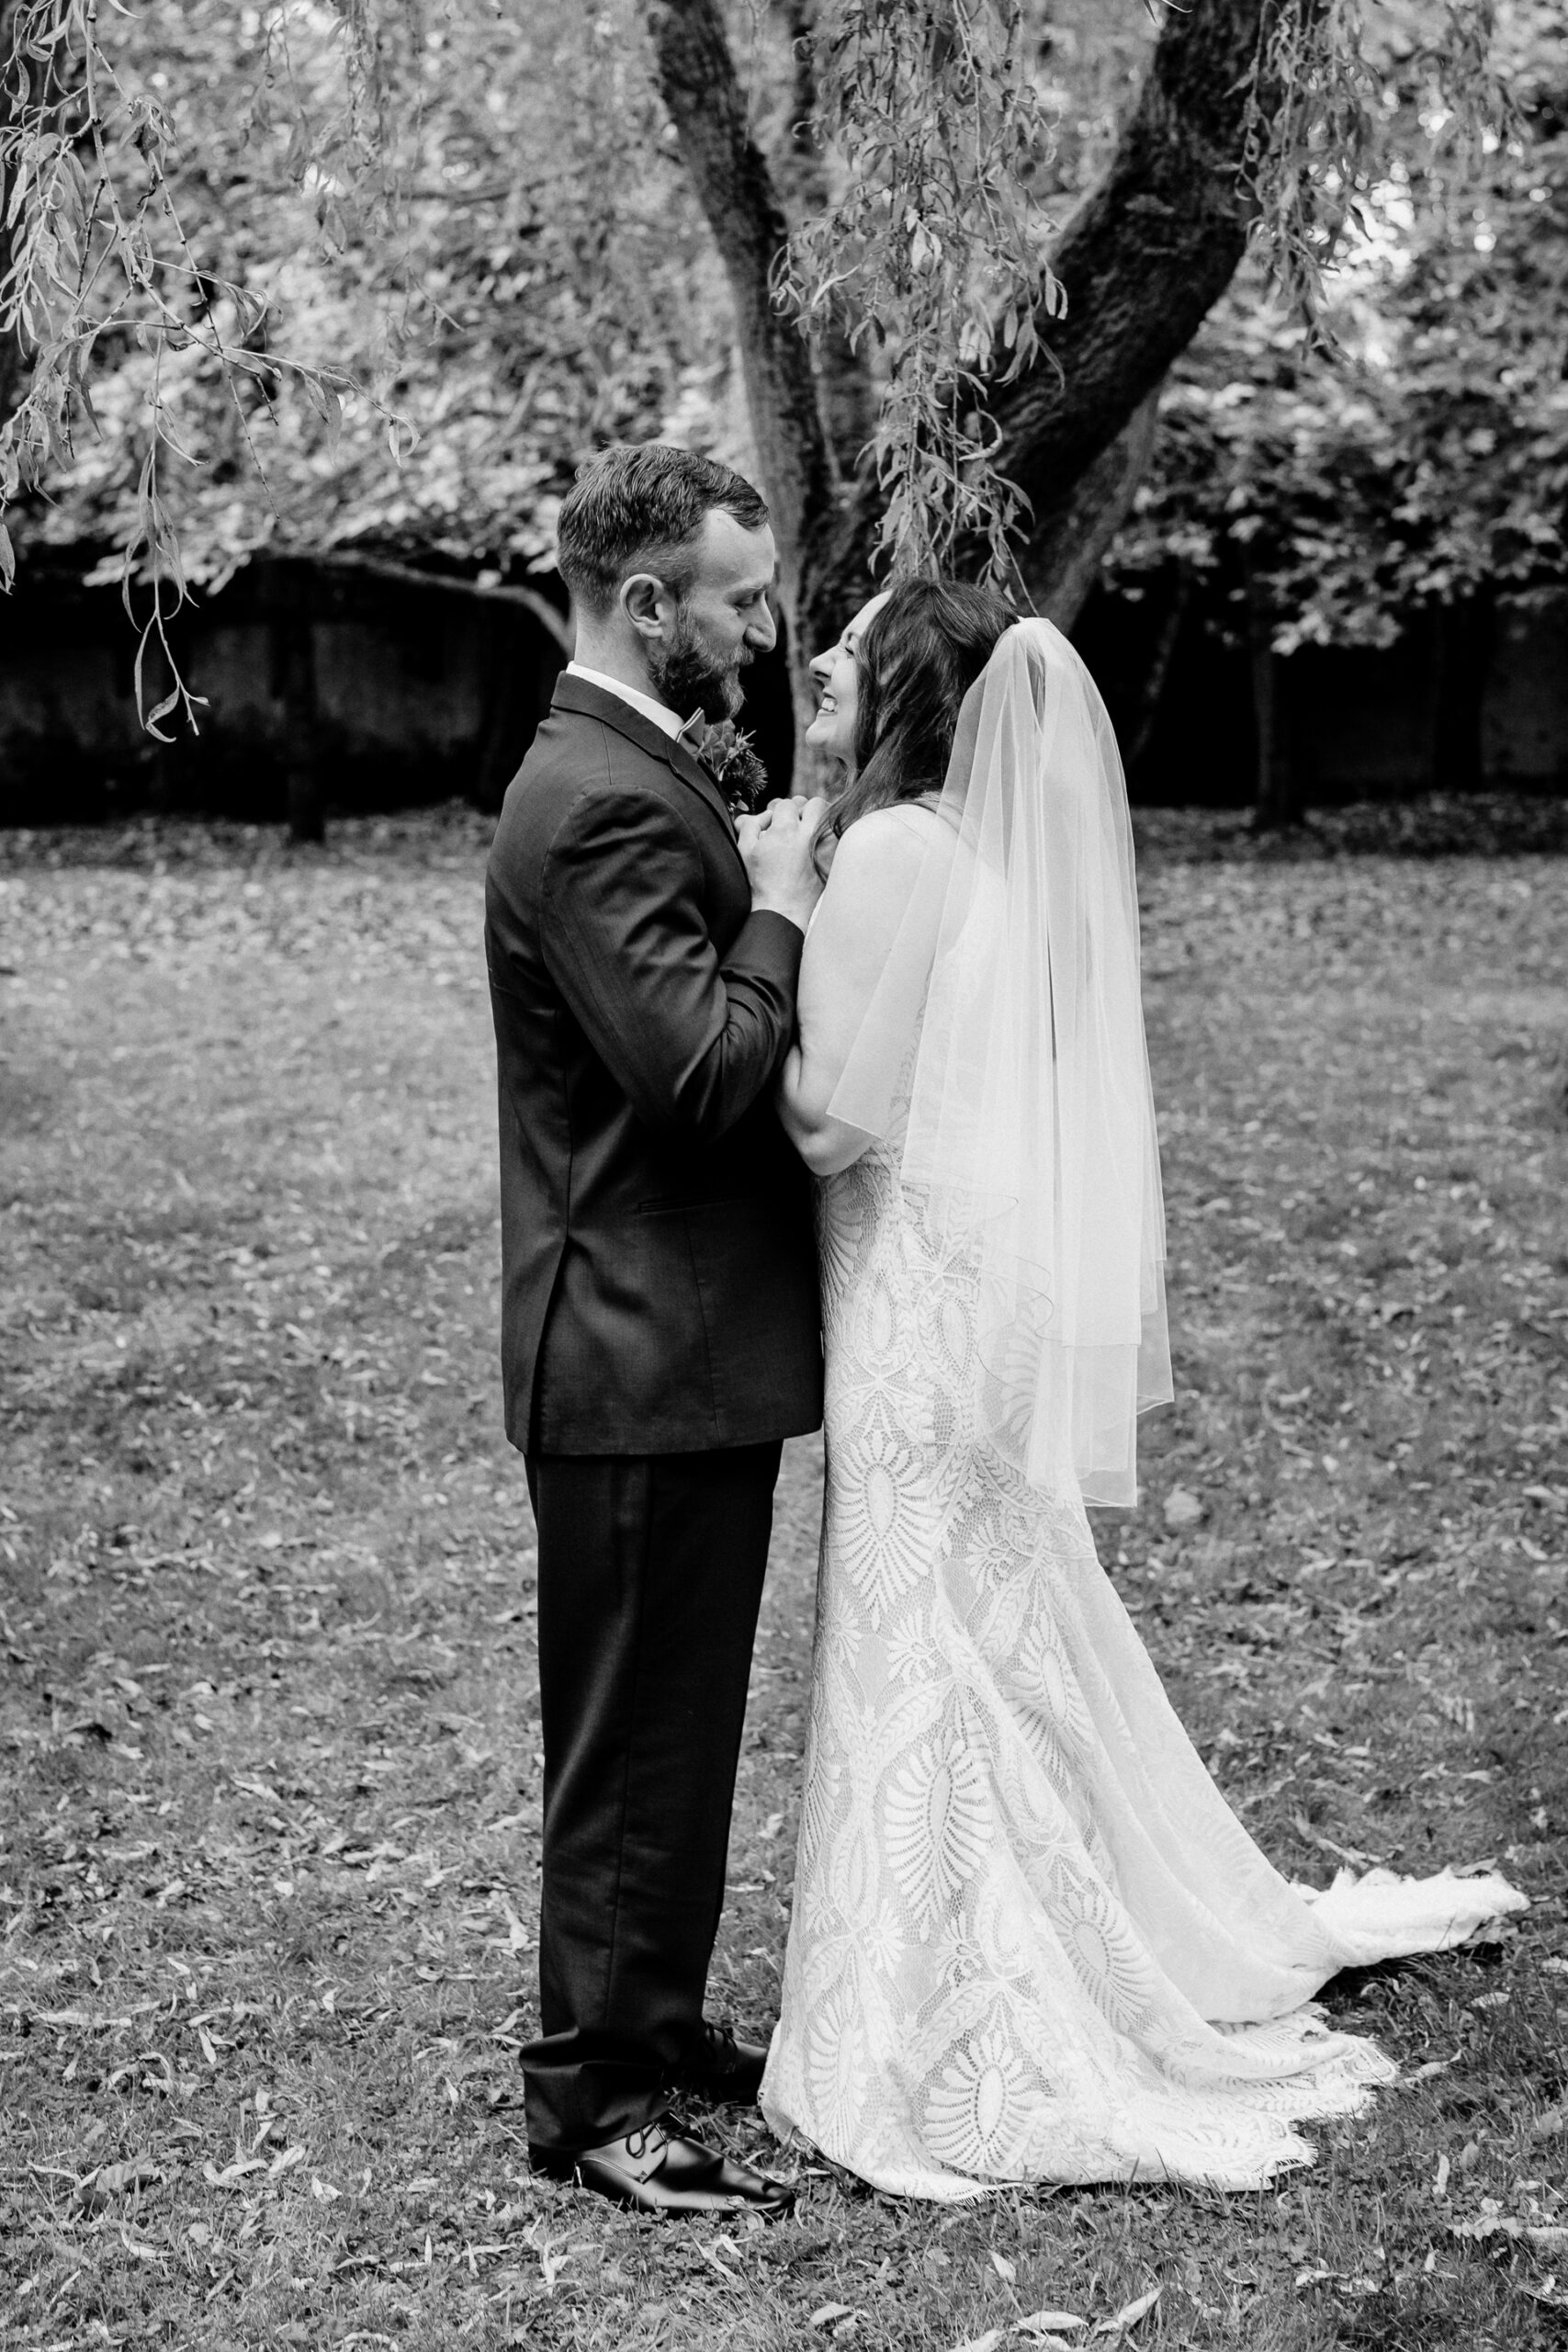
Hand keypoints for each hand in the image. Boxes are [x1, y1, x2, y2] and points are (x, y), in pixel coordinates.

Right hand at [736, 795, 826, 932]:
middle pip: (815, 804)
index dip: (779, 812)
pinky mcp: (834, 859)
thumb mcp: (745, 851)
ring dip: (822, 820)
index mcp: (785, 830)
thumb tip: (766, 814)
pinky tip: (820, 844)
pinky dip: (833, 835)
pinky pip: (841, 837)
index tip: (776, 824)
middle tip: (796, 823)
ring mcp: (825, 847)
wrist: (782, 910)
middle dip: (804, 810)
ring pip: (833, 818)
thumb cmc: (760, 883)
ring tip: (809, 831)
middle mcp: (808, 835)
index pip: (787, 804)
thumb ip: (751, 825)